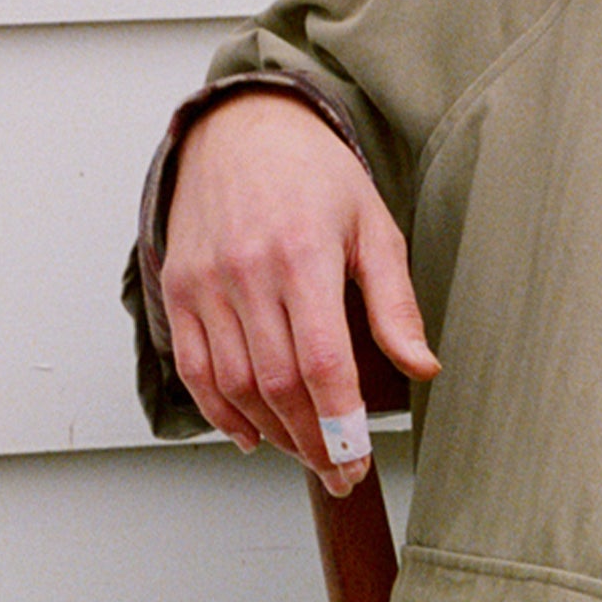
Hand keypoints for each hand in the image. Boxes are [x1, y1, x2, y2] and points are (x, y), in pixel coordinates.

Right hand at [157, 92, 439, 494]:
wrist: (240, 128)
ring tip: (307, 453)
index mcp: (303, 255)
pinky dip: (220, 412)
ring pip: (234, 385)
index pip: (322, 364)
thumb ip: (395, 303)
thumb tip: (423, 367)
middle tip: (340, 472)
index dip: (341, 425)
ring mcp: (205, 282)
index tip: (358, 462)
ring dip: (273, 433)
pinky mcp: (179, 287)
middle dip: (313, 443)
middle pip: (279, 385)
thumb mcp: (373, 227)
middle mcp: (247, 271)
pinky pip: (193, 368)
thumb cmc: (315, 176)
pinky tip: (252, 435)